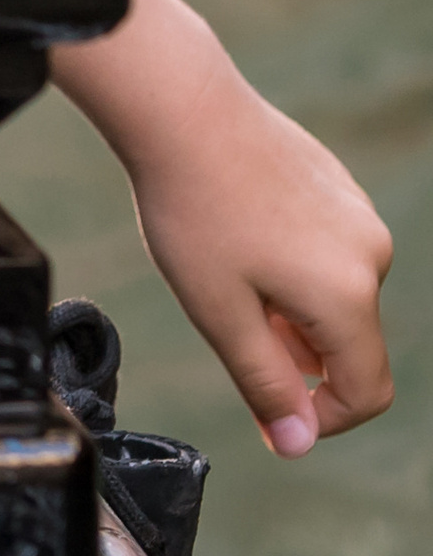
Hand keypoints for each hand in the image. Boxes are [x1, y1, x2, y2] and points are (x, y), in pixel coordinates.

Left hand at [128, 68, 393, 457]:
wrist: (184, 111)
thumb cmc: (193, 212)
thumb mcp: (220, 314)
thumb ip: (266, 384)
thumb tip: (297, 443)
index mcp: (349, 296)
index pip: (367, 392)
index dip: (320, 418)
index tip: (267, 412)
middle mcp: (372, 255)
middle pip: (349, 344)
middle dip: (296, 355)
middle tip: (227, 321)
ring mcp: (360, 215)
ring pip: (336, 297)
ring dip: (291, 311)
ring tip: (226, 272)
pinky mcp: (340, 187)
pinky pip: (329, 252)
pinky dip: (292, 268)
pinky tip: (239, 234)